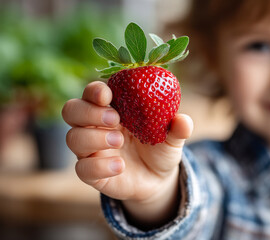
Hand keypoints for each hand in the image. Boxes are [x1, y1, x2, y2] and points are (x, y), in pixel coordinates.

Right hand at [62, 81, 192, 223]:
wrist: (157, 179)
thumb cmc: (159, 148)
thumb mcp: (172, 138)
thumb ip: (177, 128)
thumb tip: (184, 121)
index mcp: (112, 108)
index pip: (92, 93)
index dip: (95, 90)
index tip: (108, 94)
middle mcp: (95, 126)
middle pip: (71, 110)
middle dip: (88, 111)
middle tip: (114, 118)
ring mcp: (90, 150)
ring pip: (73, 138)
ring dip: (94, 137)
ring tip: (119, 141)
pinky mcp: (91, 173)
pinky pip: (82, 169)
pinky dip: (99, 166)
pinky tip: (119, 166)